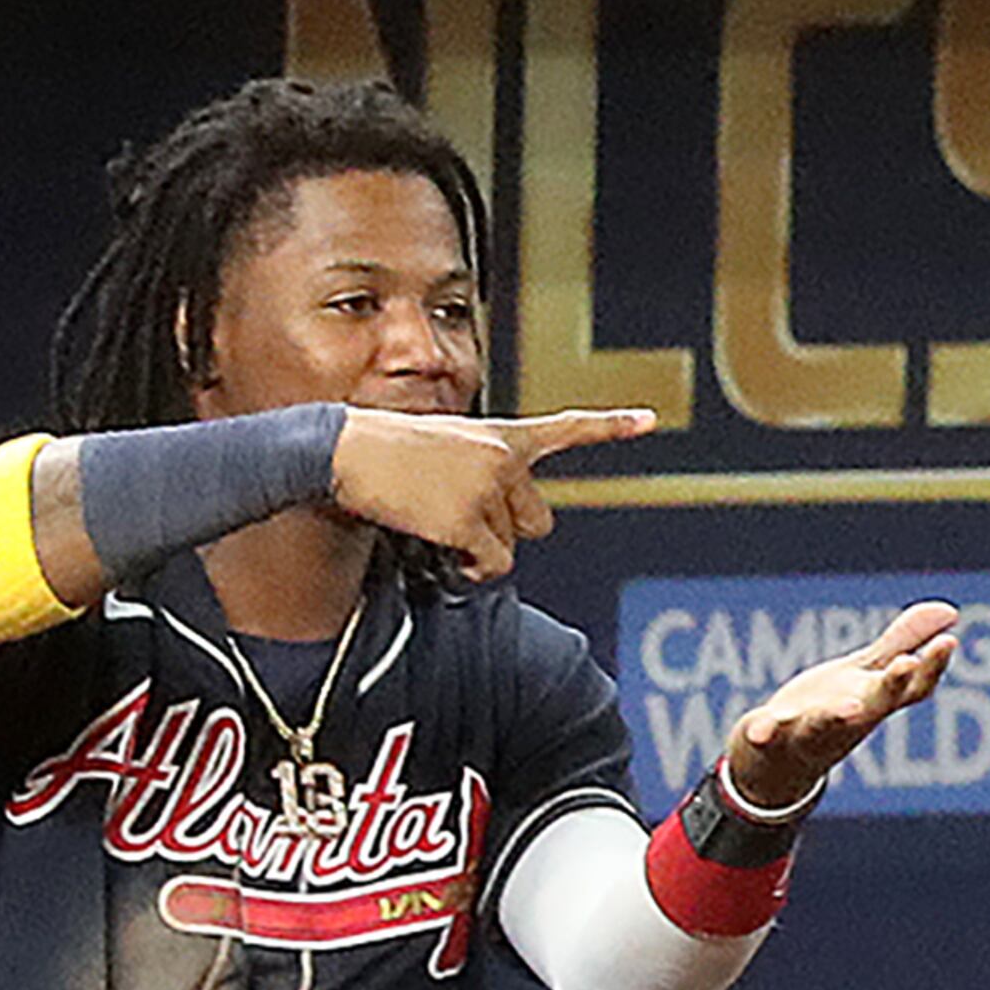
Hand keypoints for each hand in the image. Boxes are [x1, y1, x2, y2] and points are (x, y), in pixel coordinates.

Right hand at [326, 406, 658, 579]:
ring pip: (513, 546)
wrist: (340, 450)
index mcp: (501, 436)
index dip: (610, 426)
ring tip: (437, 517)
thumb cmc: (387, 452)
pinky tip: (440, 544)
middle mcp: (503, 459)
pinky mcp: (466, 519)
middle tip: (459, 510)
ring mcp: (486, 488)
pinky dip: (471, 569)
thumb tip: (500, 537)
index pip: (565, 429)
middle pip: (538, 521)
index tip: (650, 420)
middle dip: (507, 529)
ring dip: (481, 547)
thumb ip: (487, 475)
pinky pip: (492, 566)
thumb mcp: (446, 448)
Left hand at [725, 602, 964, 808]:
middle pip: (875, 703)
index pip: (913, 687)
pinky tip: (757, 730)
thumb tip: (951, 611)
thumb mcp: (867, 673)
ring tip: (849, 706)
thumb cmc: (832, 710)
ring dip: (836, 716)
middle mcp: (850, 717)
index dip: (932, 666)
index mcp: (875, 700)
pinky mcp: (773, 734)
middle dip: (891, 684)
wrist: (780, 761)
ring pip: (825, 724)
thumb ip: (903, 641)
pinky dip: (764, 732)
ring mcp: (812, 729)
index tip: (948, 642)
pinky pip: (769, 734)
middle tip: (907, 663)